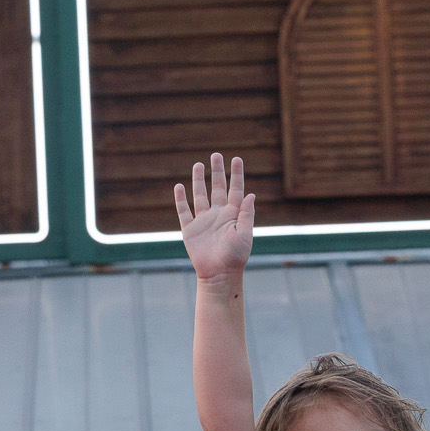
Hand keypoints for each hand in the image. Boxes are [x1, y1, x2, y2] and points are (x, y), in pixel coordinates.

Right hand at [175, 153, 254, 281]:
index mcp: (233, 215)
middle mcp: (218, 215)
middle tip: (216, 155)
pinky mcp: (190, 230)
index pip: (236, 189)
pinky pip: (184, 211)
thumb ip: (246, 214)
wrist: (219, 275)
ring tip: (198, 164)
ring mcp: (203, 221)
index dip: (237, 174)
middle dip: (217, 171)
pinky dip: (180, 199)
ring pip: (200, 195)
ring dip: (199, 180)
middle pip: (217, 188)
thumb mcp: (245, 234)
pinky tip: (179, 186)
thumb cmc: (236, 257)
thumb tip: (250, 194)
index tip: (237, 159)